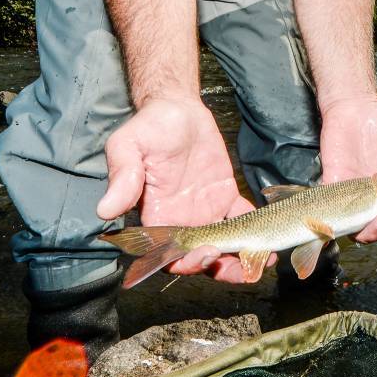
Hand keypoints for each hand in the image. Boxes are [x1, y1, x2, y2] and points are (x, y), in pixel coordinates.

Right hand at [98, 97, 271, 282]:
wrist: (177, 109)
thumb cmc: (149, 126)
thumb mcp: (129, 146)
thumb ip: (122, 178)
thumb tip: (104, 211)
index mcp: (157, 216)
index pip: (171, 255)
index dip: (187, 263)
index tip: (205, 254)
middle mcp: (182, 221)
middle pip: (201, 258)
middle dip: (220, 267)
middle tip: (240, 264)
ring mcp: (206, 211)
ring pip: (224, 246)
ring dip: (241, 258)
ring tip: (263, 260)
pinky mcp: (225, 197)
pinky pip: (243, 221)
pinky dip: (257, 234)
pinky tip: (271, 241)